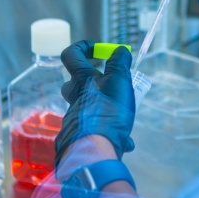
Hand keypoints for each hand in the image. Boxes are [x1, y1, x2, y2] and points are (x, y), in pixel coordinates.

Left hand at [54, 41, 135, 166]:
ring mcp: (75, 119)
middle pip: (76, 83)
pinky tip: (125, 141)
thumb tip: (120, 50)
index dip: (83, 46)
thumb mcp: (119, 81)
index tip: (98, 49)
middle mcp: (74, 99)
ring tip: (126, 119)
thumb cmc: (108, 111)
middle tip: (112, 86)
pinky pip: (95, 130)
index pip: (72, 55)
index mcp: (82, 81)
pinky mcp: (79, 137)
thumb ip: (119, 64)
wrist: (94, 151)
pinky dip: (110, 133)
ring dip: (107, 110)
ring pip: (90, 108)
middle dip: (93, 81)